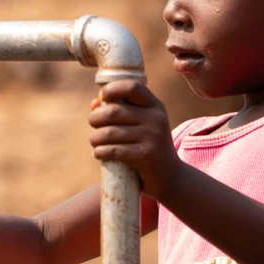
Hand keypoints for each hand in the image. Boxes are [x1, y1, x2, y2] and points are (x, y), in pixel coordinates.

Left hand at [88, 79, 182, 198]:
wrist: (171, 177)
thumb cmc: (148, 147)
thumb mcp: (141, 125)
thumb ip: (120, 111)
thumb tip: (94, 103)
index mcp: (155, 106)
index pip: (132, 87)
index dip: (112, 89)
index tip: (102, 97)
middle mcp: (156, 118)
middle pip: (113, 112)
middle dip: (95, 118)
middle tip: (93, 126)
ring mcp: (152, 137)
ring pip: (109, 133)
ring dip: (94, 138)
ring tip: (95, 142)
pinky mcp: (145, 156)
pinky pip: (113, 150)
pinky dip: (99, 152)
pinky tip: (98, 153)